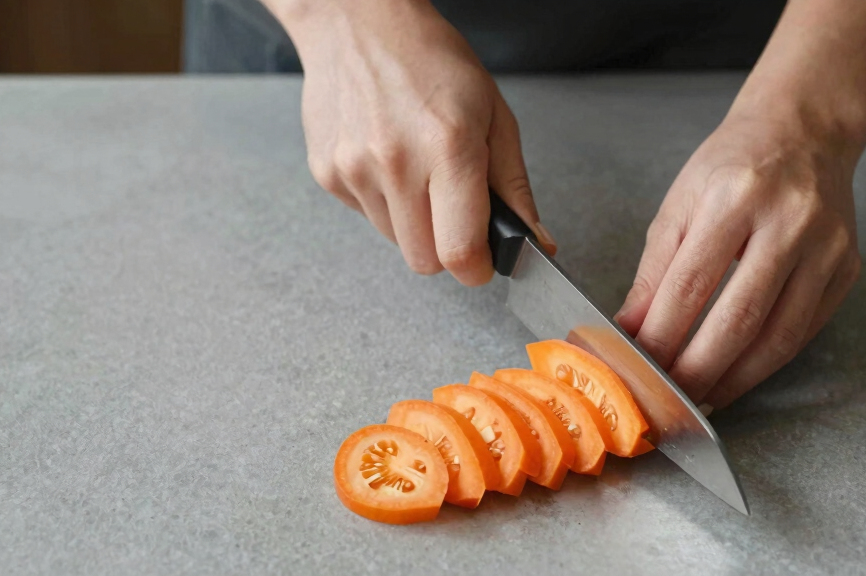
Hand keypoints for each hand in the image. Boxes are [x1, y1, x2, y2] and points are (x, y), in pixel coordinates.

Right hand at [278, 0, 554, 284]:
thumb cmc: (432, 61)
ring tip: (417, 170)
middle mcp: (396, 162)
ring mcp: (354, 169)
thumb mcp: (494, 115)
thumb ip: (515, 188)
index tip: (484, 261)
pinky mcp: (326, 173)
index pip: (460, 251)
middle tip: (454, 211)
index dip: (478, 268)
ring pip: (395, 242)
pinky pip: (366, 217)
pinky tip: (387, 159)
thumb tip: (536, 244)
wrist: (357, 22)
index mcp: (448, 146)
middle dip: (446, 250)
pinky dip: (384, 202)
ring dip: (414, 223)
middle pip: (424, 262)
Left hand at [615, 109, 862, 408]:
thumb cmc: (732, 165)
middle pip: (738, 318)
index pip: (690, 285)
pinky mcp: (848, 267)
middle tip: (668, 399)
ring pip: (779, 336)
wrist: (805, 131)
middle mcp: (788, 222)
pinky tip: (738, 376)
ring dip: (736, 379)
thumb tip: (631, 329)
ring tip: (701, 399)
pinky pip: (804, 331)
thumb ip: (655, 271)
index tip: (638, 367)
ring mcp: (826, 247)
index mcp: (734, 198)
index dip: (661, 336)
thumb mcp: (680, 204)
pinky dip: (768, 362)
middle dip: (697, 370)